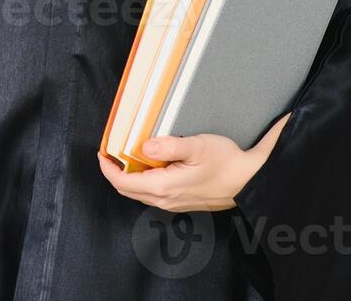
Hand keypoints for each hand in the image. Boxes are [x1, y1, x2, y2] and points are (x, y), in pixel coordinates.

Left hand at [96, 112, 290, 212]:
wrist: (249, 181)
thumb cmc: (226, 162)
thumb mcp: (196, 146)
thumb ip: (167, 146)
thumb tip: (142, 148)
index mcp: (163, 187)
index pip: (123, 182)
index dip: (107, 168)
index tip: (101, 152)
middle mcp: (165, 200)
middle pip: (127, 190)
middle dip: (114, 172)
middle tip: (109, 152)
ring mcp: (174, 204)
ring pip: (140, 193)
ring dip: (128, 177)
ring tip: (126, 156)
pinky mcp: (182, 203)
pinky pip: (153, 195)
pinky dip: (142, 181)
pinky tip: (149, 165)